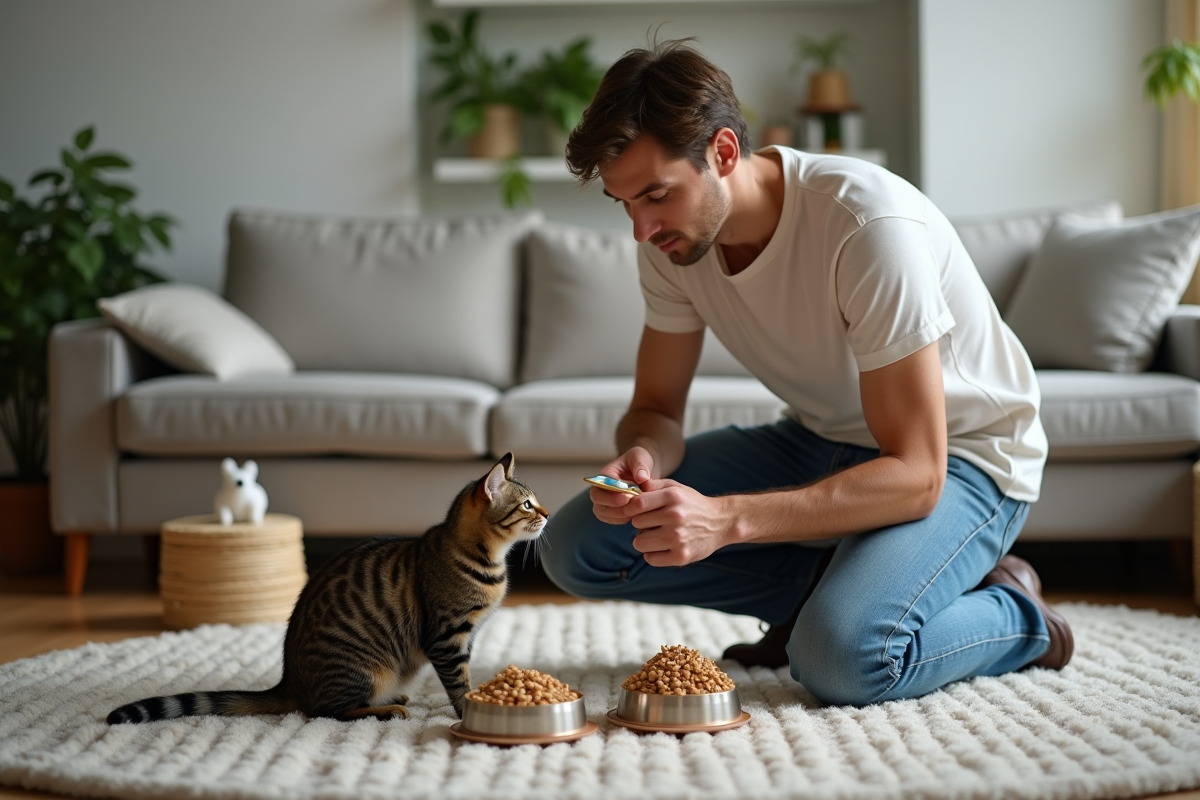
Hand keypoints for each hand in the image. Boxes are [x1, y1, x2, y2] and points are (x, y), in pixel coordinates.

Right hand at [590, 446, 655, 520]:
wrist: (643, 472)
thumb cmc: (639, 462)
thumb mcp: (640, 457)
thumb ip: (640, 465)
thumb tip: (641, 478)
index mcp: (605, 474)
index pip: (600, 485)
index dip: (611, 493)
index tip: (627, 496)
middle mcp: (600, 488)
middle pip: (597, 501)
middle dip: (614, 506)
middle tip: (632, 505)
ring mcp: (603, 501)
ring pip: (603, 513)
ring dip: (621, 514)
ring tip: (638, 511)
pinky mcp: (610, 512)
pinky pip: (612, 520)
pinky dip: (624, 520)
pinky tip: (638, 515)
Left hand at [617, 479, 735, 566]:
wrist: (721, 522)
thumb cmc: (692, 504)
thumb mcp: (675, 487)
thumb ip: (652, 485)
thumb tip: (627, 490)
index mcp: (672, 496)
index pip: (636, 504)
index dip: (630, 509)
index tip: (634, 512)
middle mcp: (675, 516)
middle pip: (636, 524)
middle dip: (640, 524)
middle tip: (652, 523)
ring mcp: (678, 538)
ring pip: (639, 543)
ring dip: (644, 540)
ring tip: (655, 535)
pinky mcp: (681, 556)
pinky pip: (650, 559)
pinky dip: (652, 554)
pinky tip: (661, 547)